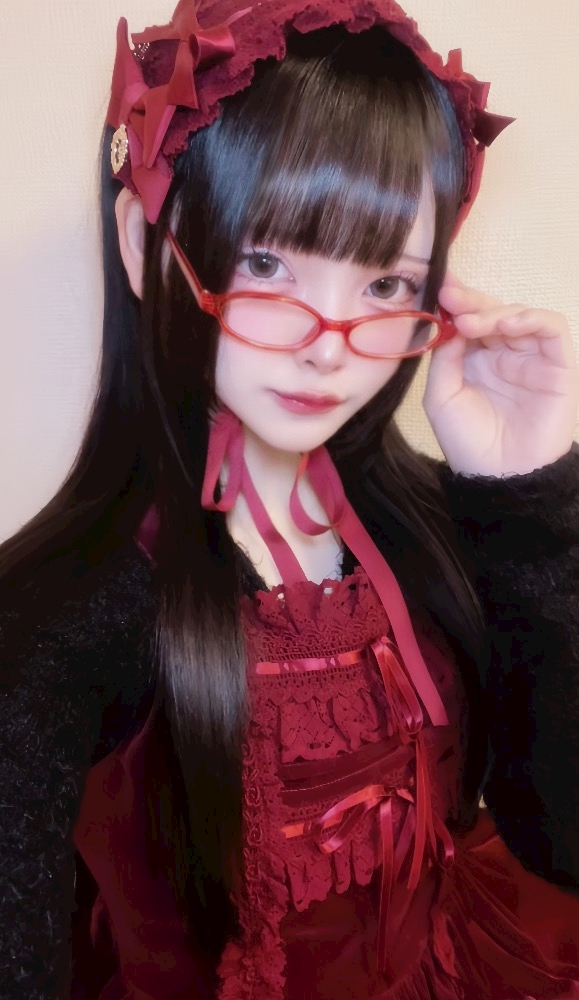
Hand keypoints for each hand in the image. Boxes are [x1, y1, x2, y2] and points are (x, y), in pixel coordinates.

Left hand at [423, 274, 578, 476]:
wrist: (499, 477)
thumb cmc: (469, 443)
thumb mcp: (441, 397)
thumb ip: (444, 358)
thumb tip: (450, 322)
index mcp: (476, 359)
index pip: (469, 319)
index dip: (456, 301)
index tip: (438, 287)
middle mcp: (504, 354)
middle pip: (493, 311)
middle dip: (471, 300)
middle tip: (451, 297)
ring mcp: (532, 358)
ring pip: (520, 314)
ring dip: (495, 311)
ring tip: (470, 322)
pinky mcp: (558, 364)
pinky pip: (552, 328)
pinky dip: (531, 318)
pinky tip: (508, 323)